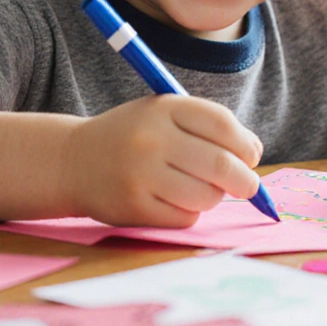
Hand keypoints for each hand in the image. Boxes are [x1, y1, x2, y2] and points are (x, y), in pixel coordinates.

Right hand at [63, 94, 263, 227]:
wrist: (73, 161)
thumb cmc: (132, 137)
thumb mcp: (162, 115)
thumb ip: (206, 127)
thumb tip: (253, 152)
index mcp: (163, 108)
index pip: (222, 123)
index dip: (245, 143)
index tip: (251, 155)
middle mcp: (152, 139)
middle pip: (221, 164)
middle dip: (245, 180)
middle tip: (249, 186)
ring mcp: (141, 175)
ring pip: (206, 196)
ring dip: (213, 197)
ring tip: (200, 189)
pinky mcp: (134, 207)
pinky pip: (185, 217)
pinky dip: (189, 212)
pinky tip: (173, 201)